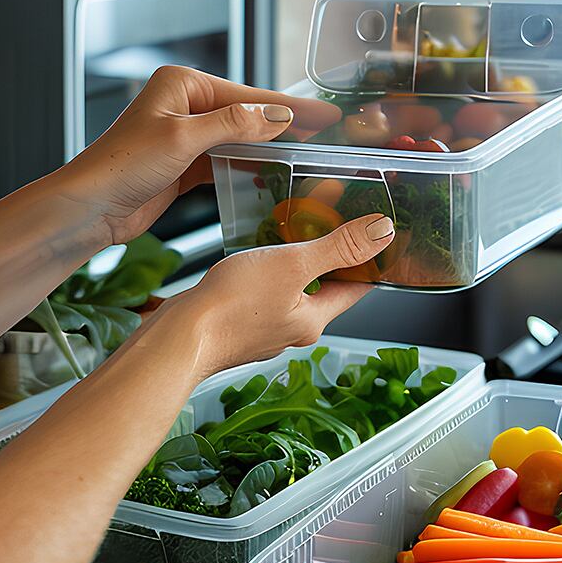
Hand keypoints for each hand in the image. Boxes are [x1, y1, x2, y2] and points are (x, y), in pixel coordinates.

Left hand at [58, 65, 340, 245]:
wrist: (91, 207)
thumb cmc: (123, 165)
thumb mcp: (184, 138)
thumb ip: (234, 124)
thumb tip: (278, 115)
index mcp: (181, 83)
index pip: (246, 94)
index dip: (288, 105)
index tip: (324, 113)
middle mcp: (183, 104)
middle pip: (245, 114)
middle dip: (283, 125)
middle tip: (326, 134)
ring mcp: (183, 134)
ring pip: (237, 138)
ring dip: (267, 148)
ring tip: (305, 155)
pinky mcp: (183, 164)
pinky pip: (224, 160)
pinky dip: (246, 166)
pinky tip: (269, 174)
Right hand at [149, 213, 395, 378]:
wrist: (179, 338)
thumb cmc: (231, 306)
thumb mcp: (293, 264)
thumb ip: (338, 247)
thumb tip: (382, 233)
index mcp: (314, 319)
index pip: (356, 288)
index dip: (368, 262)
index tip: (374, 237)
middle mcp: (293, 329)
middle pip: (323, 289)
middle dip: (327, 259)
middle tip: (327, 224)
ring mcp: (264, 330)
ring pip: (291, 293)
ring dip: (293, 267)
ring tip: (287, 236)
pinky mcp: (239, 326)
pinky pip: (262, 297)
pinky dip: (265, 277)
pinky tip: (252, 261)